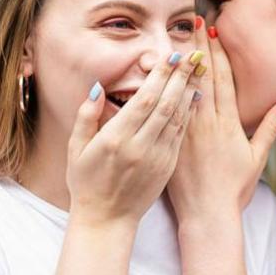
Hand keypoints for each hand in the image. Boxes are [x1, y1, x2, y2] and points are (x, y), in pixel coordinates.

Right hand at [67, 51, 202, 225]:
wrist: (107, 220)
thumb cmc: (86, 182)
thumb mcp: (76, 148)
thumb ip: (86, 116)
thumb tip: (97, 87)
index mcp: (117, 139)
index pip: (144, 100)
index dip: (161, 76)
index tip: (171, 56)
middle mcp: (140, 147)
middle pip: (166, 104)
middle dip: (180, 77)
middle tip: (193, 54)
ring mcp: (157, 158)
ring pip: (178, 118)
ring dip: (189, 92)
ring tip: (199, 70)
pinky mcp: (167, 167)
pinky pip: (181, 135)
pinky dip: (189, 114)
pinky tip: (195, 98)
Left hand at [168, 19, 275, 224]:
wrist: (207, 216)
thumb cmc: (234, 190)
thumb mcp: (257, 158)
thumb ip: (269, 127)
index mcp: (229, 124)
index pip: (224, 80)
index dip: (219, 53)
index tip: (214, 32)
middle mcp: (207, 123)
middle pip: (203, 77)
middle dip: (199, 47)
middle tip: (193, 21)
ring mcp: (186, 132)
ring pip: (182, 89)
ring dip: (180, 62)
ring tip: (176, 36)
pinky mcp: (171, 142)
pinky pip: (166, 111)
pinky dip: (163, 90)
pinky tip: (158, 73)